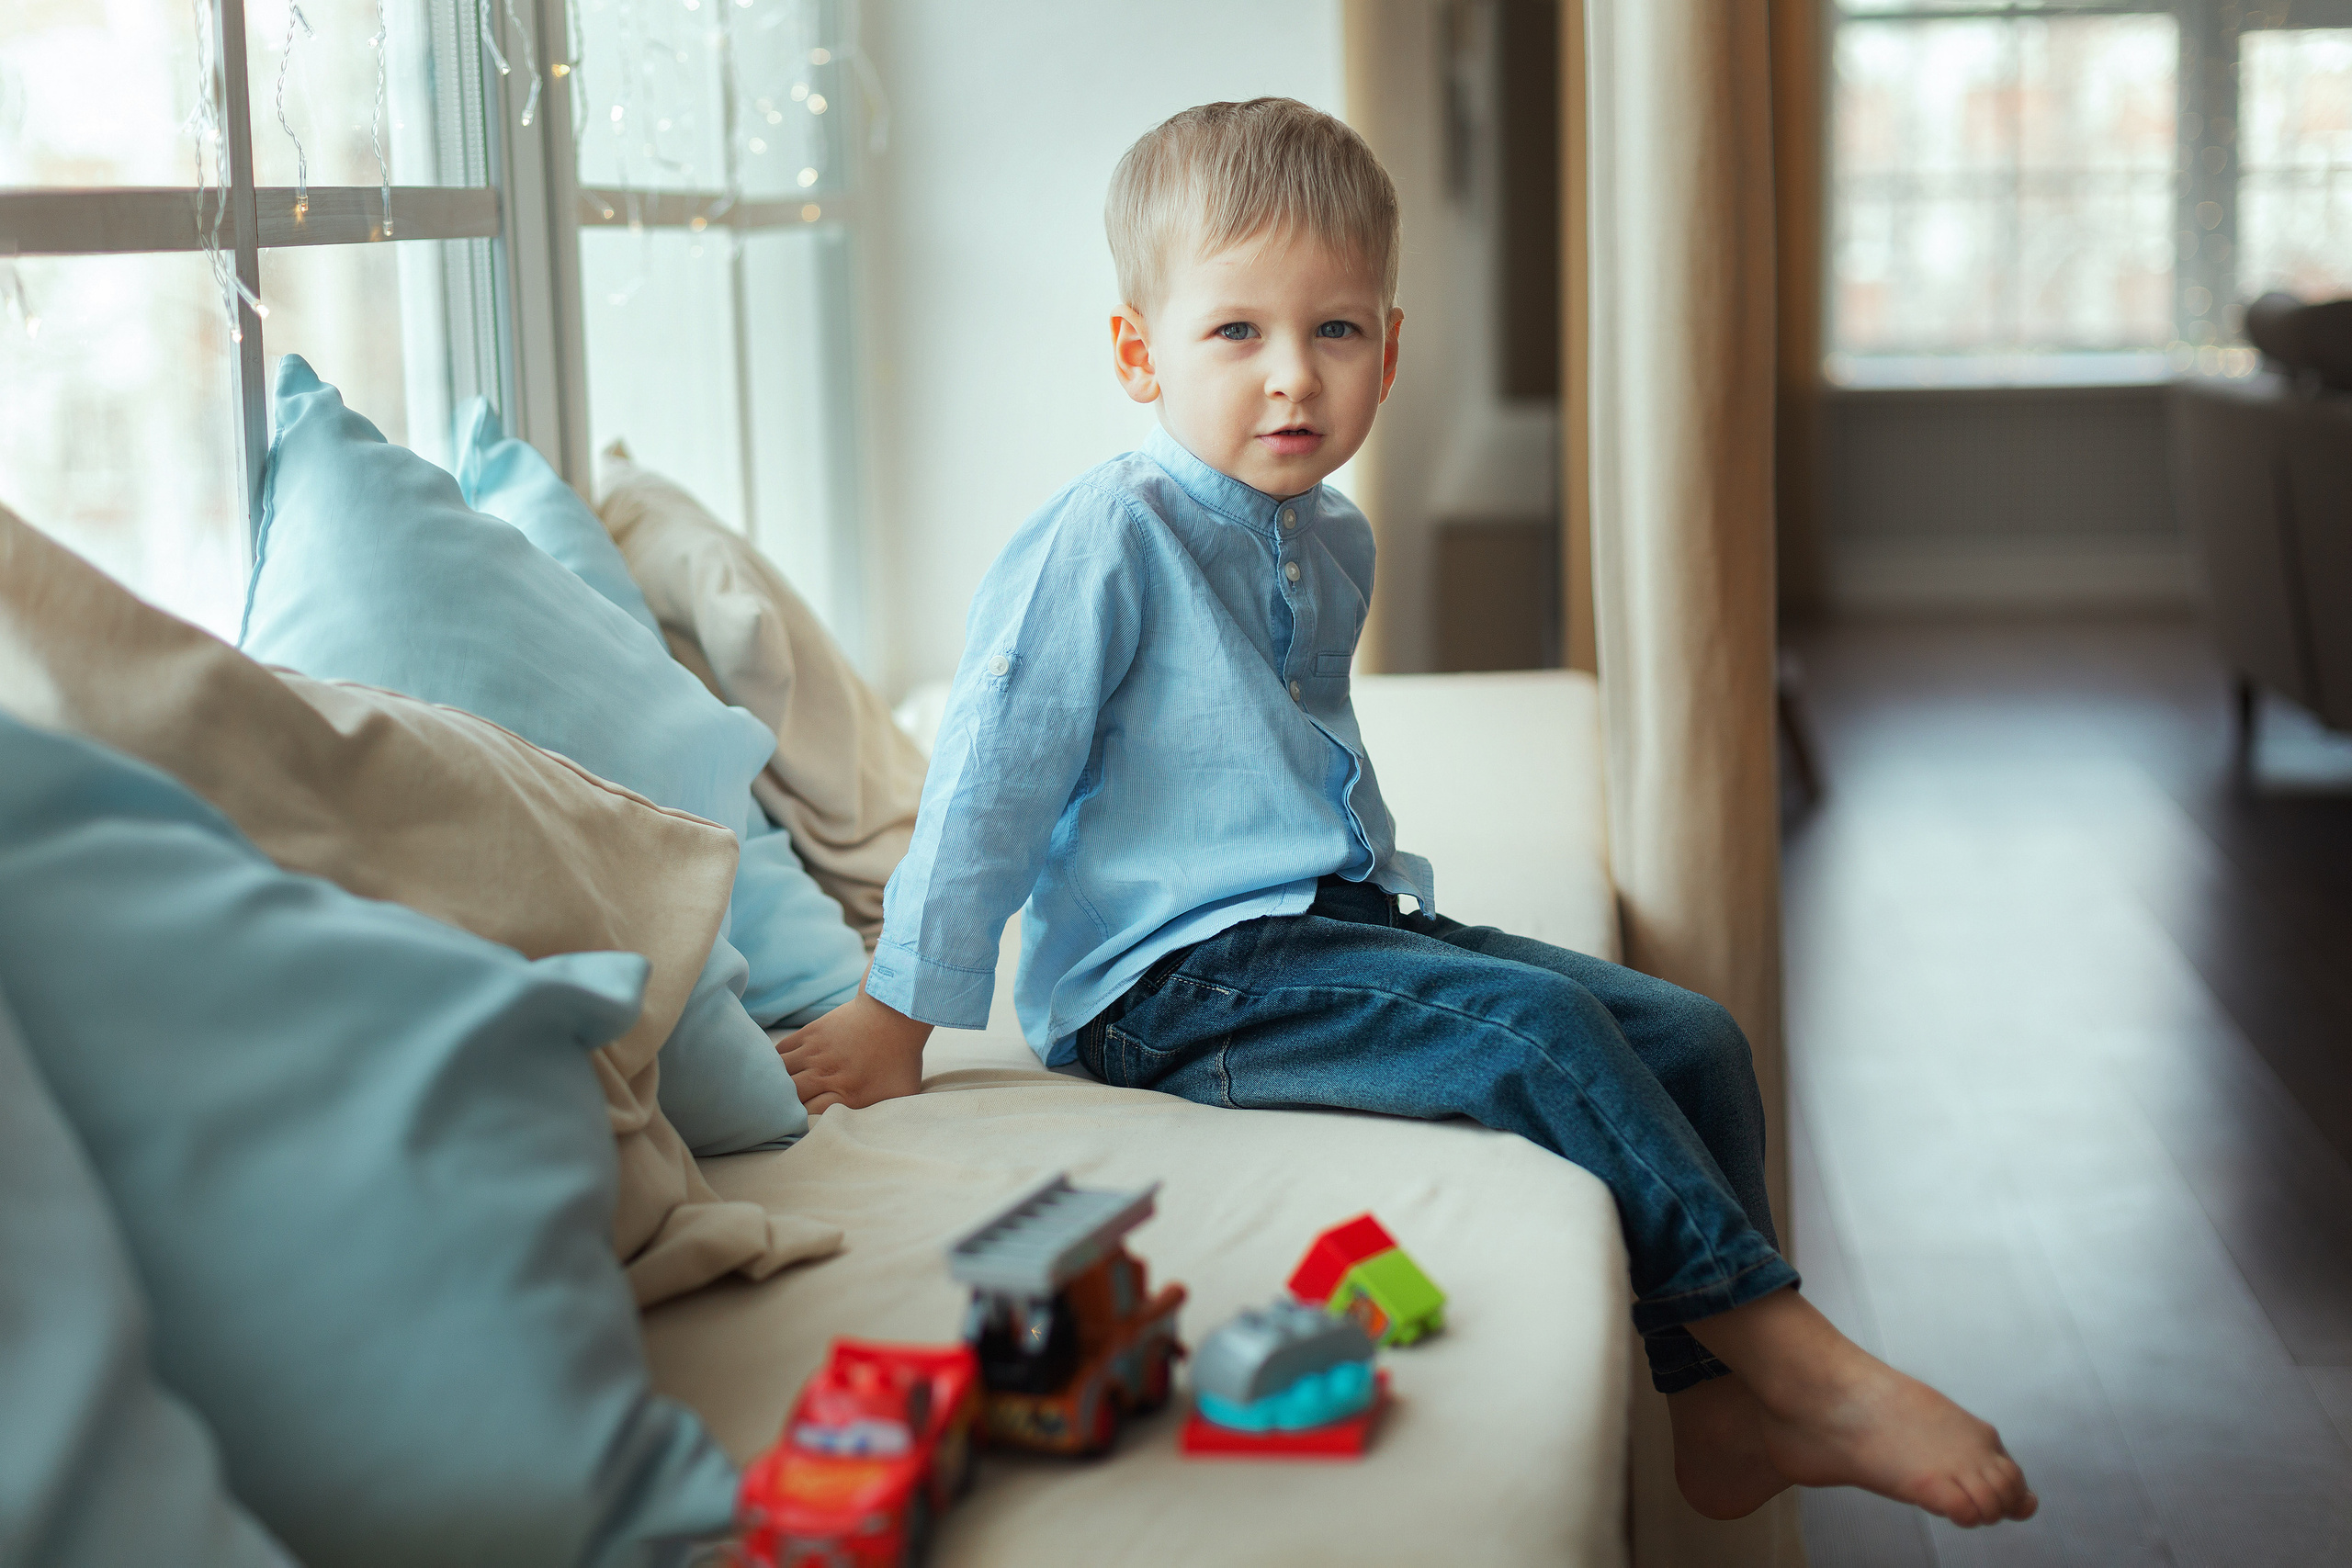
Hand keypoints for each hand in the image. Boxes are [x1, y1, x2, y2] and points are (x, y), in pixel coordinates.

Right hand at [777, 988, 932, 1114]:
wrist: (896, 1013)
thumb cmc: (901, 1057)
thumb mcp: (902, 1092)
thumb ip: (884, 1113)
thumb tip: (870, 1130)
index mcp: (849, 1095)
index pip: (810, 1117)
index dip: (802, 1124)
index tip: (802, 1125)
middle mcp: (827, 1075)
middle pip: (790, 1098)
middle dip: (783, 1108)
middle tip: (781, 1113)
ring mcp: (815, 1052)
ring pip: (779, 1074)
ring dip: (775, 1085)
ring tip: (774, 1093)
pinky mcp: (810, 1033)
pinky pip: (780, 1052)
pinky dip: (774, 1062)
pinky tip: (778, 1070)